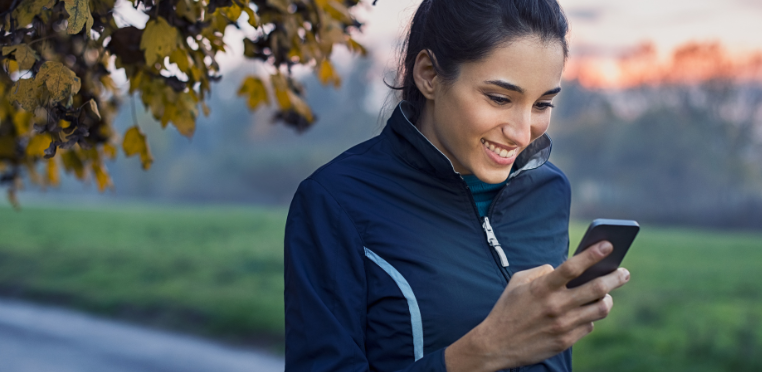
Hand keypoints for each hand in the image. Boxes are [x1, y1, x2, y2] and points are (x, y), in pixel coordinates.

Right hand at [444, 241, 629, 371]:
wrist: (496, 344)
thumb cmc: (507, 309)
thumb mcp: (517, 282)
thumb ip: (541, 271)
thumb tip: (561, 268)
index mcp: (542, 288)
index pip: (572, 267)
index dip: (592, 254)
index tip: (608, 245)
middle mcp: (556, 305)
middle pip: (596, 288)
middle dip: (616, 277)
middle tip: (623, 272)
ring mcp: (563, 325)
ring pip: (600, 309)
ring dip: (608, 300)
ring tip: (608, 295)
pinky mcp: (566, 341)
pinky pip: (589, 326)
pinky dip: (590, 317)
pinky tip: (586, 313)